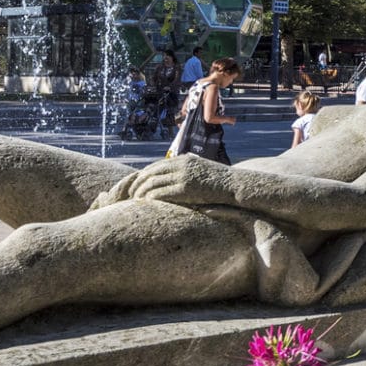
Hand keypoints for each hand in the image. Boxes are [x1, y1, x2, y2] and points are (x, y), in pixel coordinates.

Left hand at [109, 155, 239, 208]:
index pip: (155, 166)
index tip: (136, 186)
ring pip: (151, 183)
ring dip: (140, 193)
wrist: (236, 186)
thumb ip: (188, 169)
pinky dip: (149, 199)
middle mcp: (180, 165)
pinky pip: (160, 193)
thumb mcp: (202, 169)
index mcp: (183, 160)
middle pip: (149, 173)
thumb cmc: (220, 181)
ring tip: (134, 202)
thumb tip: (176, 176)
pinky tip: (145, 205)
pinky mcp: (185, 189)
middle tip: (129, 196)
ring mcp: (182, 176)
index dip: (142, 176)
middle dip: (137, 184)